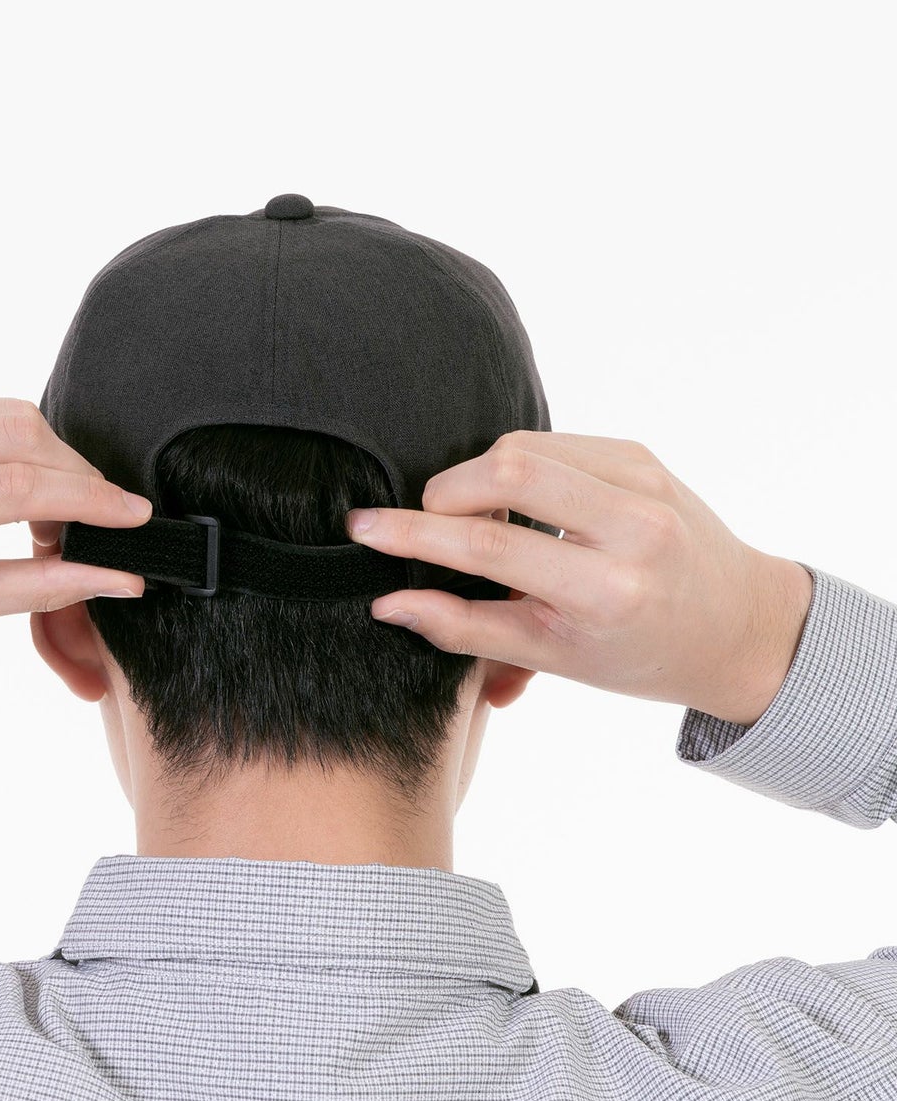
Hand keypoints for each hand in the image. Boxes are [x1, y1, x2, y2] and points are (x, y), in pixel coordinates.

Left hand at [0, 395, 151, 684]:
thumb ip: (34, 589)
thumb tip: (115, 576)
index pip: (9, 486)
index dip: (86, 499)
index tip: (132, 515)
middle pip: (13, 432)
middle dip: (77, 472)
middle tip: (105, 514)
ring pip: (1, 411)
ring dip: (51, 454)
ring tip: (64, 504)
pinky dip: (16, 439)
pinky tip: (24, 478)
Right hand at [345, 431, 813, 725]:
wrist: (736, 625)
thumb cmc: (641, 655)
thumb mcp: (554, 658)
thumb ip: (467, 629)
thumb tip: (390, 604)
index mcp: (609, 591)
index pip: (490, 546)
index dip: (414, 533)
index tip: (364, 527)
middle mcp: (633, 526)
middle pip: (507, 468)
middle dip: (444, 491)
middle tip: (427, 524)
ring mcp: (642, 480)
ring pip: (524, 446)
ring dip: (478, 478)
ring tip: (479, 522)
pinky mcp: (640, 454)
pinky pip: (552, 441)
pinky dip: (516, 467)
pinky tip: (520, 505)